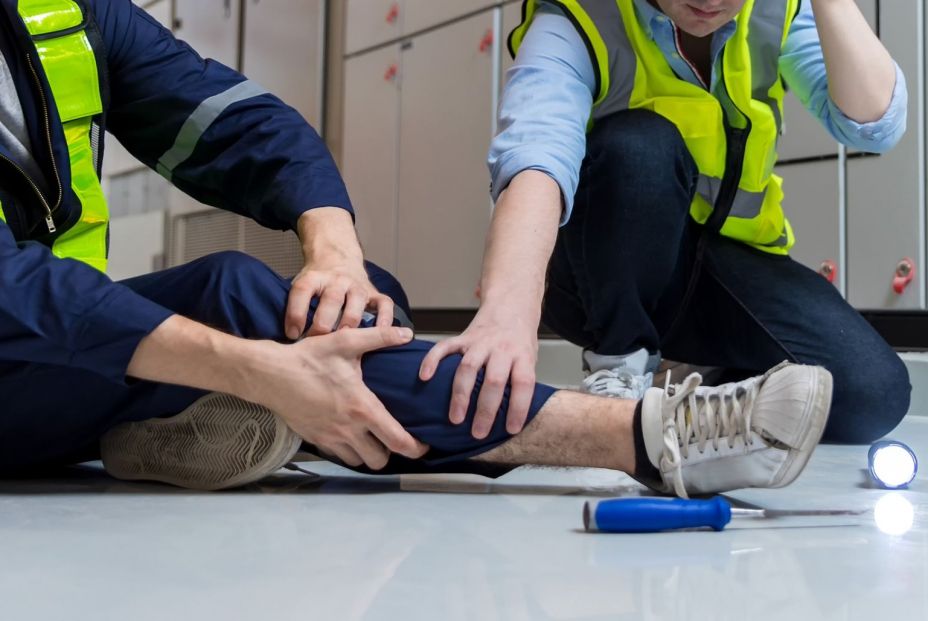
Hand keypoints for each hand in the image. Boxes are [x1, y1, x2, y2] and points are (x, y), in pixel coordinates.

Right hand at [254, 326, 428, 469]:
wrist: (270, 374)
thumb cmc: (308, 358)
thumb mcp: (346, 342)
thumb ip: (379, 337)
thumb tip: (407, 333)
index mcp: (362, 409)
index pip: (397, 441)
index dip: (415, 448)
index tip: (422, 444)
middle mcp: (348, 429)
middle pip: (379, 460)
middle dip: (391, 453)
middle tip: (394, 439)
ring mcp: (330, 437)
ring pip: (358, 461)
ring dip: (368, 453)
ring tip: (373, 438)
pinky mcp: (315, 439)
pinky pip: (338, 455)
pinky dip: (348, 450)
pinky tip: (349, 433)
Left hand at [286, 262, 394, 338]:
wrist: (337, 259)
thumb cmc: (317, 283)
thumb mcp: (301, 287)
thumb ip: (296, 308)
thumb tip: (291, 339)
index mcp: (314, 277)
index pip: (302, 291)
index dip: (296, 314)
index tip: (293, 335)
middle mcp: (337, 280)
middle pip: (331, 299)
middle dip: (324, 324)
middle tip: (318, 343)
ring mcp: (357, 285)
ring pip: (356, 303)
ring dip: (349, 323)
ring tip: (344, 342)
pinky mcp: (374, 292)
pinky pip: (384, 304)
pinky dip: (384, 318)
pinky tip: (379, 333)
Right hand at [418, 308, 537, 438]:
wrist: (512, 305)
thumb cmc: (520, 340)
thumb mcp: (531, 358)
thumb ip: (520, 380)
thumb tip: (511, 415)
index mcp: (523, 355)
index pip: (523, 383)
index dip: (518, 407)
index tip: (511, 429)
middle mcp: (501, 348)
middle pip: (494, 380)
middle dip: (485, 409)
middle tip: (478, 432)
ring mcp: (480, 342)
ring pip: (469, 367)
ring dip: (461, 395)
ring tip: (455, 419)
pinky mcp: (463, 337)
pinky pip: (445, 347)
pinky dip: (432, 360)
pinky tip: (425, 376)